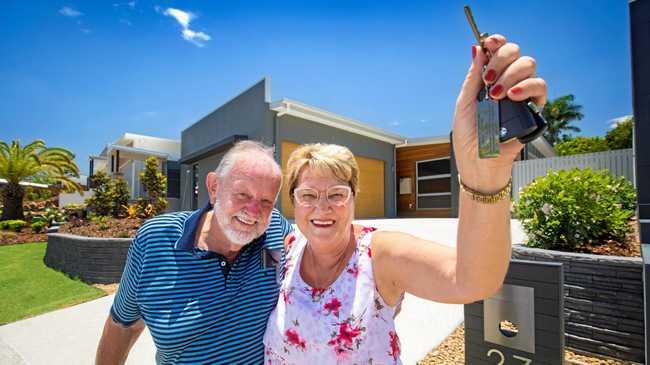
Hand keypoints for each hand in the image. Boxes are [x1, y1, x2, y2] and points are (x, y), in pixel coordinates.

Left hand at [452, 34, 546, 192]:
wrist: (478, 162)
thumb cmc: (469, 137)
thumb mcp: (464, 104)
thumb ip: (472, 78)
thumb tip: (477, 49)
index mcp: (490, 80)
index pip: (498, 52)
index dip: (496, 43)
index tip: (488, 43)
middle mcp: (508, 83)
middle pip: (515, 53)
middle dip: (501, 59)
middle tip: (489, 78)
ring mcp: (522, 95)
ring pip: (529, 66)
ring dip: (511, 74)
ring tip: (497, 94)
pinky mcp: (534, 109)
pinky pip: (540, 88)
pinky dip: (527, 87)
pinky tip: (513, 96)